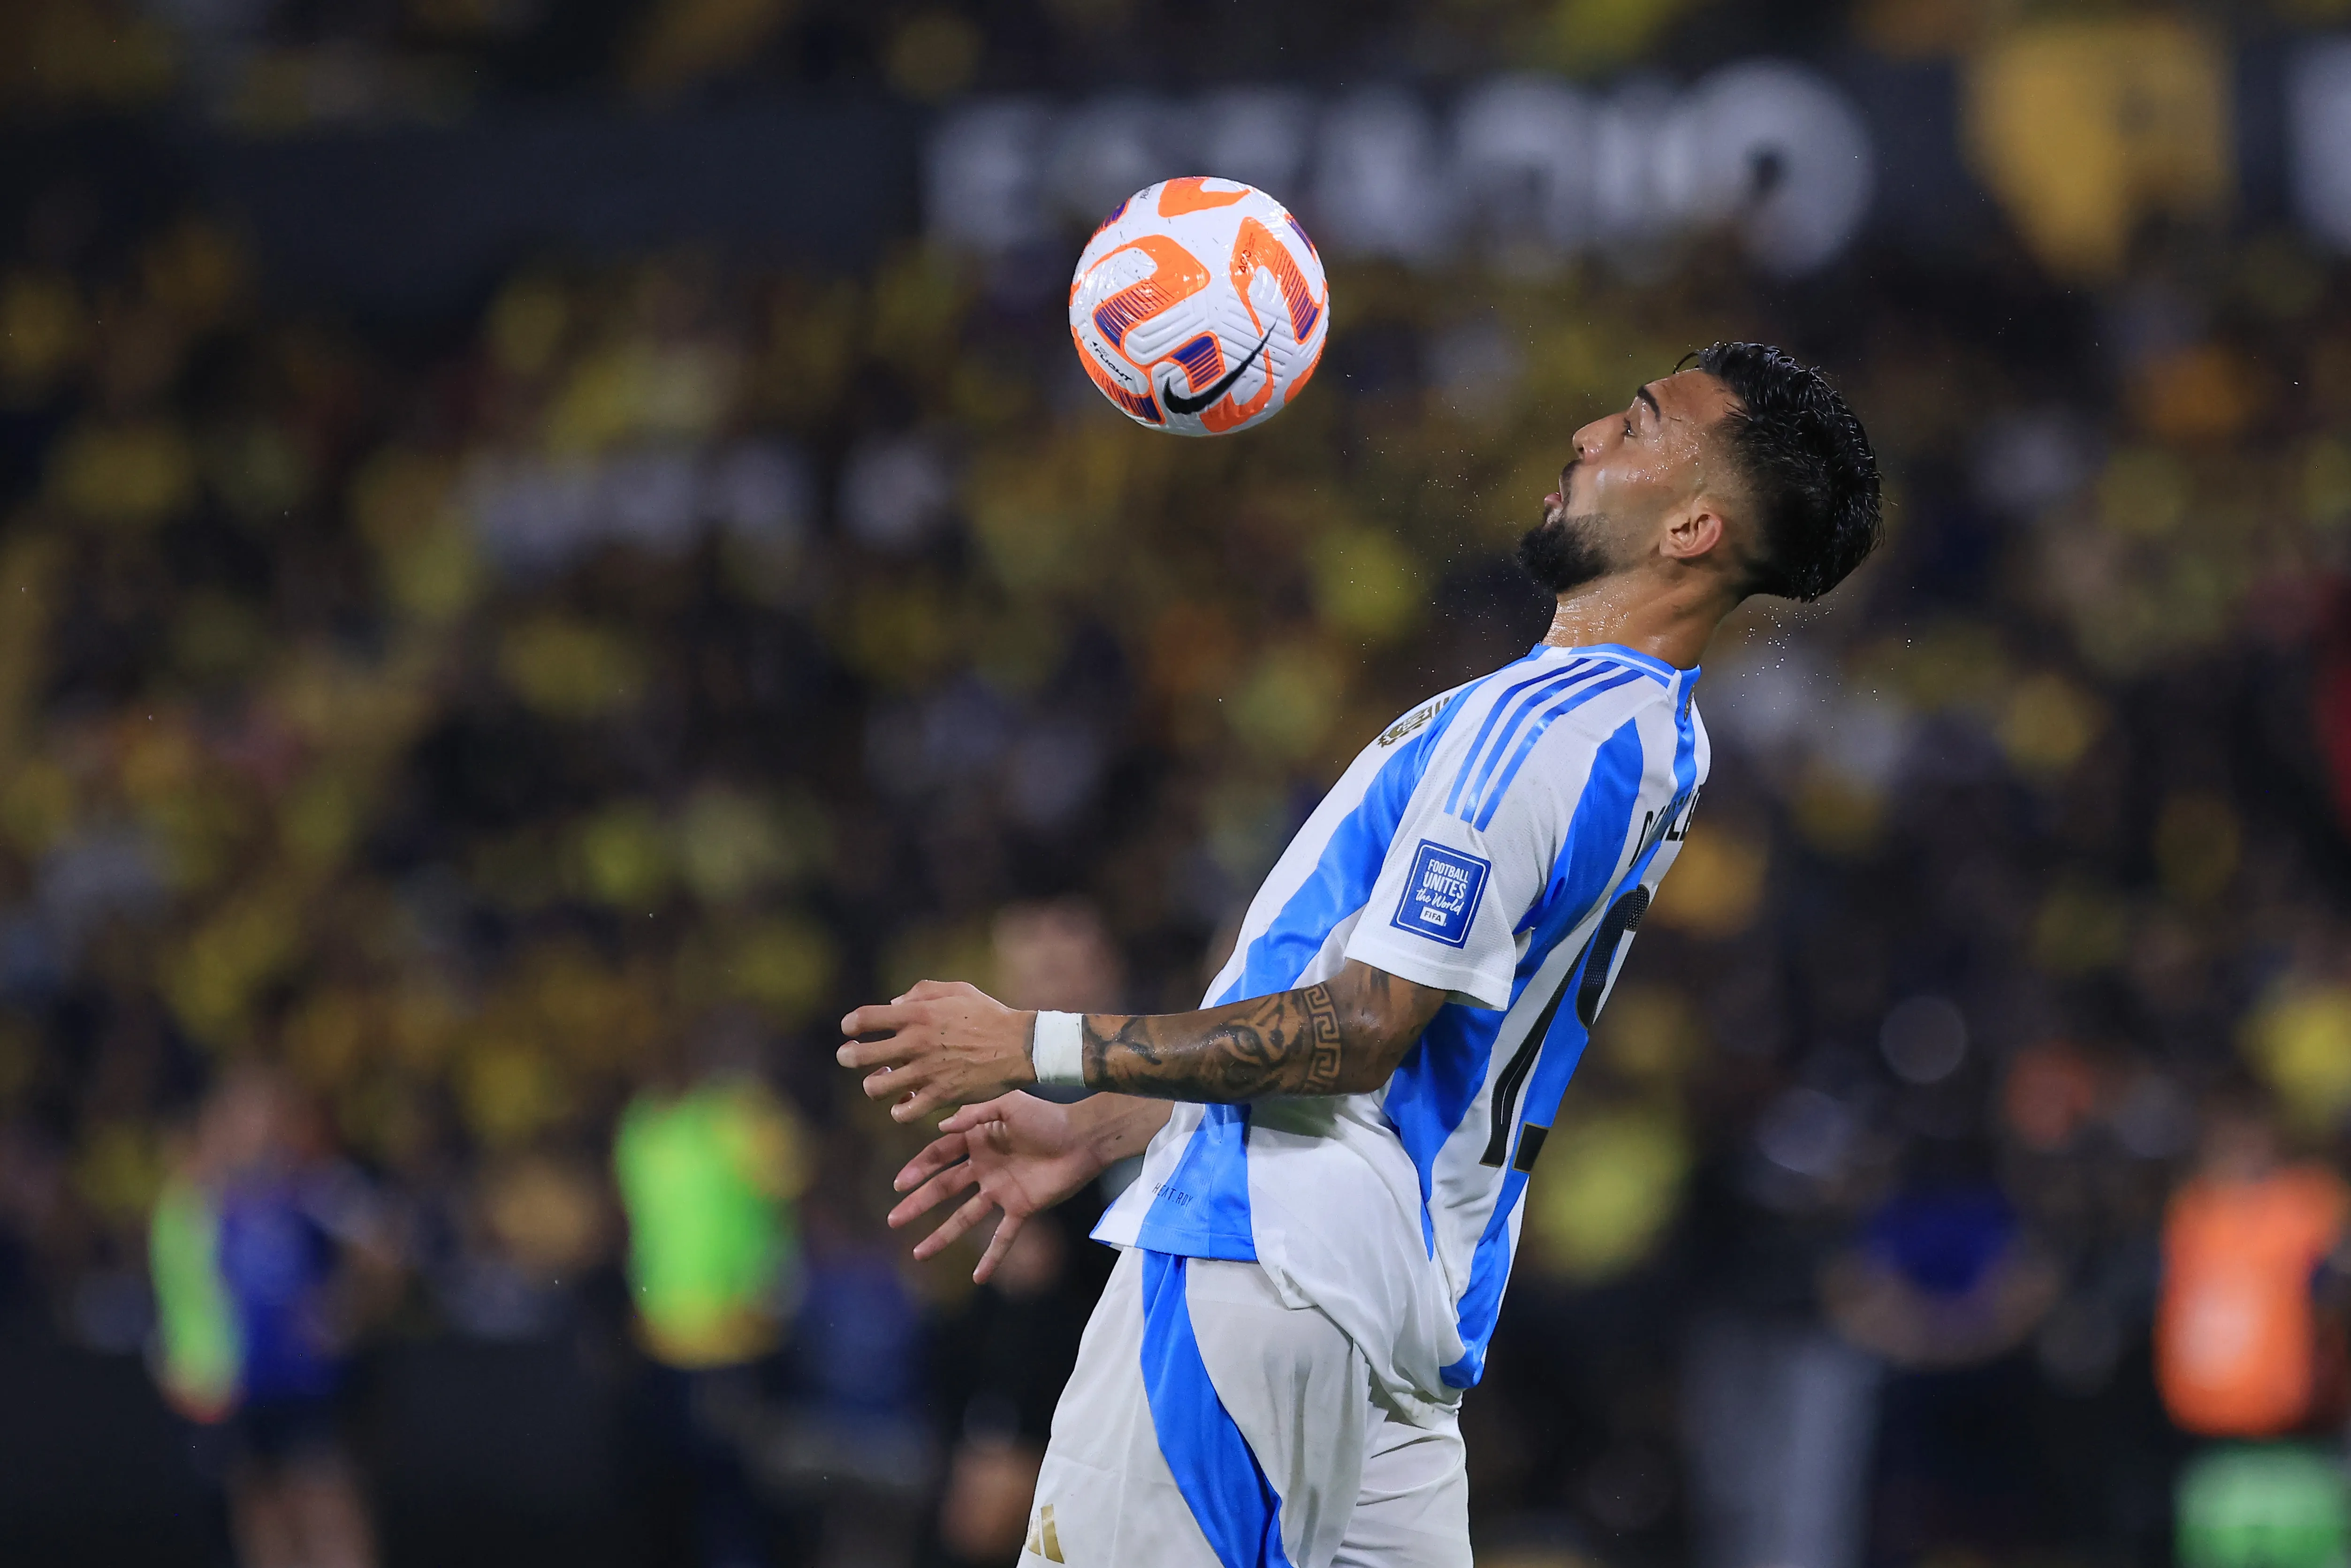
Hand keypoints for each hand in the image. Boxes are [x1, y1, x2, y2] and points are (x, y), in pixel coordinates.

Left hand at [839, 979, 1036, 1121]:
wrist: (1020, 1046)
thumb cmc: (989, 1014)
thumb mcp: (958, 990)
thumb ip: (922, 991)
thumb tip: (893, 1005)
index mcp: (918, 1013)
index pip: (864, 1018)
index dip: (851, 1024)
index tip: (852, 1029)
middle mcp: (916, 1043)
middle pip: (859, 1055)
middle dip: (848, 1056)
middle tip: (849, 1056)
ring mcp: (926, 1072)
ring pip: (875, 1088)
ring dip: (872, 1085)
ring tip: (881, 1080)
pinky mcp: (939, 1096)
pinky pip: (903, 1112)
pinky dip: (898, 1109)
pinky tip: (904, 1101)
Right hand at [888, 1093, 1106, 1281]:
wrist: (1084, 1137)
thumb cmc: (1047, 1116)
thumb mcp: (1008, 1104)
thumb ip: (974, 1115)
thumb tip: (941, 1126)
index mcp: (979, 1142)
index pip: (939, 1156)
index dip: (919, 1169)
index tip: (899, 1184)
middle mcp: (985, 1169)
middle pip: (944, 1189)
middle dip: (918, 1203)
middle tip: (894, 1219)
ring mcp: (1002, 1191)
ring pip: (965, 1218)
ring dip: (942, 1236)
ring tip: (919, 1254)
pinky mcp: (1022, 1208)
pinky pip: (1004, 1237)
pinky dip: (992, 1258)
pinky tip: (978, 1278)